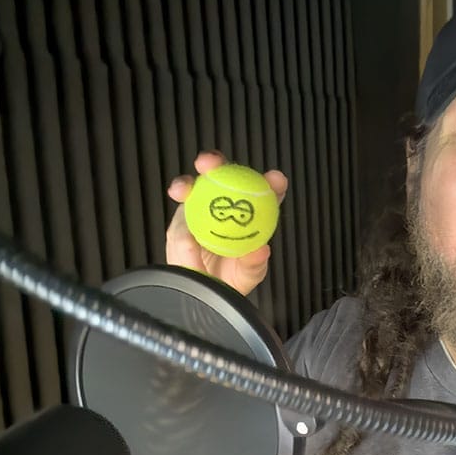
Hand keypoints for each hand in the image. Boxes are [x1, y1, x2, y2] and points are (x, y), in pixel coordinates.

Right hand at [166, 151, 287, 295]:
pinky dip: (180, 200)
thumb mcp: (246, 276)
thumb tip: (260, 250)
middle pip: (225, 176)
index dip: (273, 183)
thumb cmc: (231, 278)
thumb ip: (253, 264)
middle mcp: (227, 203)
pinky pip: (181, 207)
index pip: (267, 194)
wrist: (205, 291)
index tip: (275, 180)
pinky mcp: (184, 215)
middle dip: (217, 163)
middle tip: (213, 165)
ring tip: (185, 188)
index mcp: (252, 214)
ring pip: (197, 185)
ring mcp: (204, 205)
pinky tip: (180, 201)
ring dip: (189, 182)